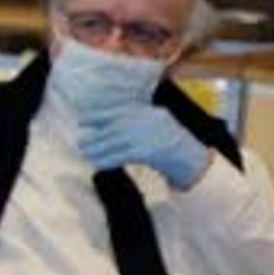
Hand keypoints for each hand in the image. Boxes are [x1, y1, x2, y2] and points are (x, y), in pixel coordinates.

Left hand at [75, 100, 211, 188]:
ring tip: (85, 153)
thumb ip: (137, 120)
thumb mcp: (157, 123)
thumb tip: (108, 125)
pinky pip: (123, 155)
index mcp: (149, 112)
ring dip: (98, 149)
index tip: (83, 119)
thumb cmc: (172, 142)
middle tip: (80, 142)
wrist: (193, 158)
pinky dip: (108, 159)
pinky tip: (98, 164)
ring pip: (116, 141)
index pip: (119, 110)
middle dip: (96, 135)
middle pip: (115, 127)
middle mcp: (147, 120)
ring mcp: (148, 135)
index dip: (99, 114)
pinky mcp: (148, 151)